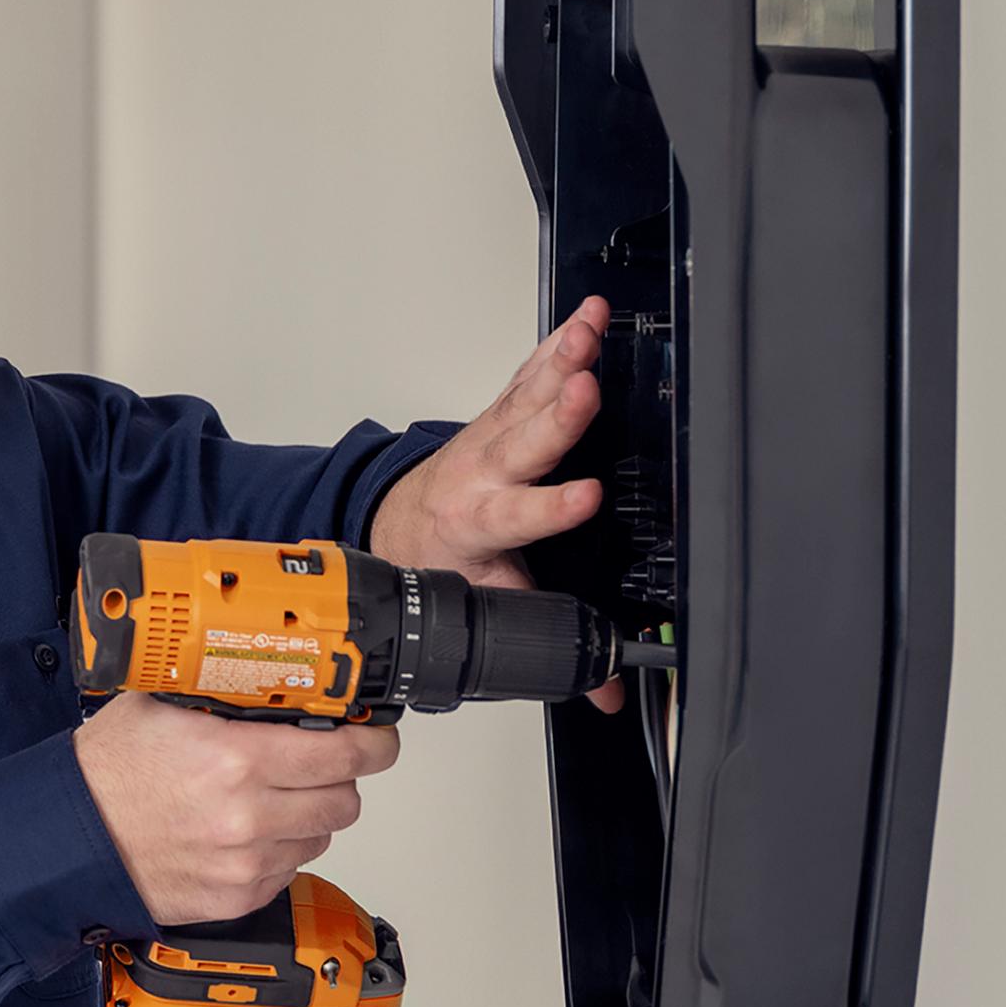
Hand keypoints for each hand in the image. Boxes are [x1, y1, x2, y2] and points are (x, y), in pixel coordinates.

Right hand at [73, 694, 400, 926]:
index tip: (378, 739)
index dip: (374, 744)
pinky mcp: (236, 897)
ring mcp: (245, 863)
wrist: (67, 839)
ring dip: (308, 816)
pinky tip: (244, 833)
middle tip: (321, 766)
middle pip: (345, 800)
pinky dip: (278, 850)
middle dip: (340, 779)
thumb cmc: (105, 775)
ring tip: (268, 799)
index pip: (346, 754)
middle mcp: (248, 815)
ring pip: (320, 837)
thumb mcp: (162, 704)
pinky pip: (289, 870)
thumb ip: (224, 692)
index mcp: (237, 759)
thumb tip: (272, 676)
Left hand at [368, 295, 622, 710]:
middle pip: (524, 443)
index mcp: (481, 524)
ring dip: (561, 362)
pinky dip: (560, 344)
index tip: (589, 495)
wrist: (403, 524)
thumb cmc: (450, 560)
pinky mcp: (500, 412)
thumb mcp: (493, 604)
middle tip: (584, 391)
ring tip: (590, 331)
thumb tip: (602, 689)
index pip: (521, 517)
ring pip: (527, 398)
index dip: (554, 507)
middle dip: (556, 417)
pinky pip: (531, 374)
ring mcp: (490, 438)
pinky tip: (589, 317)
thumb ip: (544, 636)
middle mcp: (483, 474)